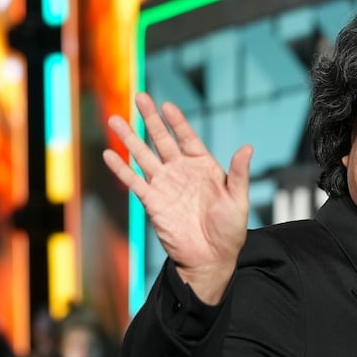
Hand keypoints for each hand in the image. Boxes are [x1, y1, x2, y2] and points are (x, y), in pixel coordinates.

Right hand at [102, 93, 251, 304]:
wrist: (211, 259)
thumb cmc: (229, 231)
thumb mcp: (239, 200)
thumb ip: (239, 174)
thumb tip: (247, 147)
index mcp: (204, 167)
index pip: (187, 137)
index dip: (177, 121)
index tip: (166, 105)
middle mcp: (181, 172)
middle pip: (162, 140)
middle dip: (150, 119)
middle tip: (139, 97)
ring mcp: (165, 186)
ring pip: (144, 156)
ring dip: (129, 139)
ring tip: (114, 120)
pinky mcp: (153, 202)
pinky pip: (134, 182)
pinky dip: (121, 169)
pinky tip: (109, 155)